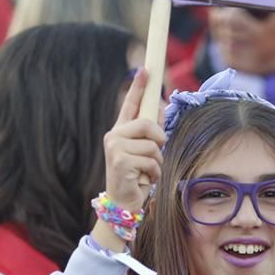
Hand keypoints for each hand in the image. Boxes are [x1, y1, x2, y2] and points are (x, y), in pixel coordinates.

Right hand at [103, 68, 166, 211]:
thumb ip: (152, 132)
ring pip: (152, 146)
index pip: (130, 104)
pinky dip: (154, 173)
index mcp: (120, 131)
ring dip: (157, 162)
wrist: (123, 204)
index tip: (146, 70)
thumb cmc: (136, 178)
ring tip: (148, 172)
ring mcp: (115, 148)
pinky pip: (151, 161)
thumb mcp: (146, 152)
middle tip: (156, 154)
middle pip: (146, 124)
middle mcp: (114, 136)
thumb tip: (160, 106)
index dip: (138, 87)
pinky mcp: (120, 162)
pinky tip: (145, 180)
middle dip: (158, 140)